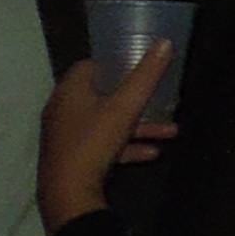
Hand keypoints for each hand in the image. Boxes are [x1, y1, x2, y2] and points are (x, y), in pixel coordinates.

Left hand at [37, 47, 176, 230]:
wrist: (68, 192)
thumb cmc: (93, 142)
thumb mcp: (126, 107)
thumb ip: (146, 76)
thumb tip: (165, 42)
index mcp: (70, 91)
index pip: (90, 66)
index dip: (116, 64)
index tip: (139, 67)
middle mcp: (63, 109)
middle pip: (102, 95)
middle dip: (136, 100)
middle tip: (159, 99)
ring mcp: (67, 135)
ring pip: (106, 123)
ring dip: (138, 127)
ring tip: (171, 133)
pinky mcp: (73, 157)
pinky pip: (102, 144)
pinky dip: (126, 146)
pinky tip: (152, 154)